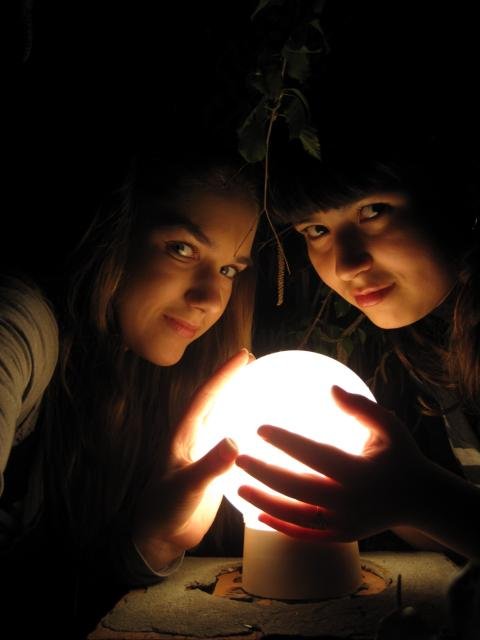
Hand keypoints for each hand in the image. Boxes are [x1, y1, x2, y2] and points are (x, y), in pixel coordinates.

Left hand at [134, 348, 251, 564]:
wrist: (161, 537)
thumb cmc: (165, 508)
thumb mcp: (186, 487)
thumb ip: (209, 466)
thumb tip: (235, 441)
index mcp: (185, 434)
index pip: (206, 396)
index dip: (223, 374)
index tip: (244, 356)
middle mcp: (196, 438)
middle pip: (216, 400)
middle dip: (232, 379)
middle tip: (253, 359)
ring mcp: (207, 453)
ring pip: (225, 418)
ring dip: (241, 400)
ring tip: (262, 385)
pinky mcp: (217, 469)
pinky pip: (236, 441)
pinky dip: (249, 430)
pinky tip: (265, 431)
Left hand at [236, 385, 429, 541]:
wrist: (419, 500)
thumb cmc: (401, 455)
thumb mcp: (389, 426)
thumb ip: (360, 407)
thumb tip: (330, 388)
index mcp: (359, 471)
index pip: (314, 454)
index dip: (285, 442)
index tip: (259, 429)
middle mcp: (349, 501)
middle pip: (297, 488)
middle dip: (264, 474)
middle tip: (239, 459)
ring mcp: (344, 523)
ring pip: (295, 516)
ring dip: (264, 503)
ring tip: (238, 490)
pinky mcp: (341, 536)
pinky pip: (305, 535)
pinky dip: (280, 527)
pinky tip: (258, 516)